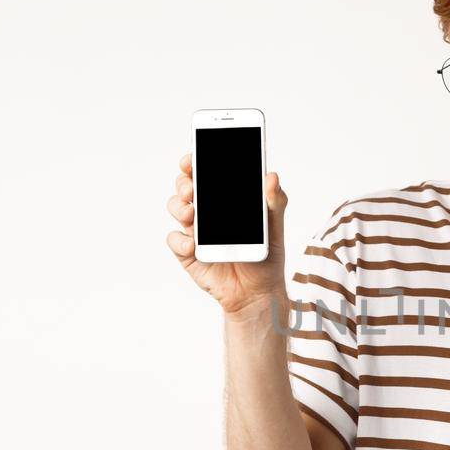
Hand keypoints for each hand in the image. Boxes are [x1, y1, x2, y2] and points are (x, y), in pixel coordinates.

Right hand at [166, 153, 288, 318]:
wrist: (259, 291)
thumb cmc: (267, 255)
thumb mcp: (275, 227)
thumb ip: (274, 201)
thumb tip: (272, 176)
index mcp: (225, 199)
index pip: (206, 173)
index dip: (195, 162)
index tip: (192, 158)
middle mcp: (207, 211)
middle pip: (186, 186)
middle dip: (184, 182)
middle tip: (192, 187)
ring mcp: (195, 230)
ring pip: (176, 208)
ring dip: (179, 206)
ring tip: (191, 213)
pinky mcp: (188, 252)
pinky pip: (175, 240)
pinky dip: (180, 240)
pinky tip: (192, 244)